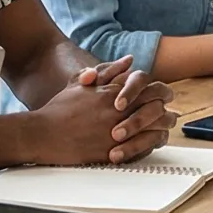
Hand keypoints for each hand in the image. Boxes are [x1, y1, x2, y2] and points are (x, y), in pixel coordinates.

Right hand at [55, 56, 175, 163]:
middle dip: (165, 110)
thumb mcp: (81, 82)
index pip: (149, 88)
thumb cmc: (60, 108)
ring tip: (162, 129)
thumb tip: (129, 60)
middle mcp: (117, 112)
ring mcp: (116, 133)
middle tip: (168, 113)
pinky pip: (141, 149)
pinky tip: (150, 144)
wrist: (43, 134)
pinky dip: (149, 146)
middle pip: (157, 108)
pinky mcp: (112, 151)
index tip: (162, 97)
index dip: (160, 92)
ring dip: (161, 129)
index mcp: (112, 93)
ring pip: (153, 130)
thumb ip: (108, 70)